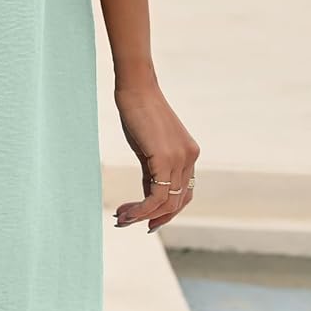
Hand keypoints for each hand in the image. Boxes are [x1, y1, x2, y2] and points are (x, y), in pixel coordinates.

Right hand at [113, 79, 199, 232]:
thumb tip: (147, 196)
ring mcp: (180, 159)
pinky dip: (141, 209)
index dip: (167, 211)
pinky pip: (156, 196)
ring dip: (142, 216)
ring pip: (166, 203)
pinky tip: (125, 211)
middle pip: (177, 202)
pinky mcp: (165, 159)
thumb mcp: (148, 146)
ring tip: (121, 218)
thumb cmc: (137, 111)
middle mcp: (190, 158)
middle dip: (153, 217)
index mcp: (189, 154)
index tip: (146, 220)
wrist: (135, 88)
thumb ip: (152, 170)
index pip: (184, 193)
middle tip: (128, 222)